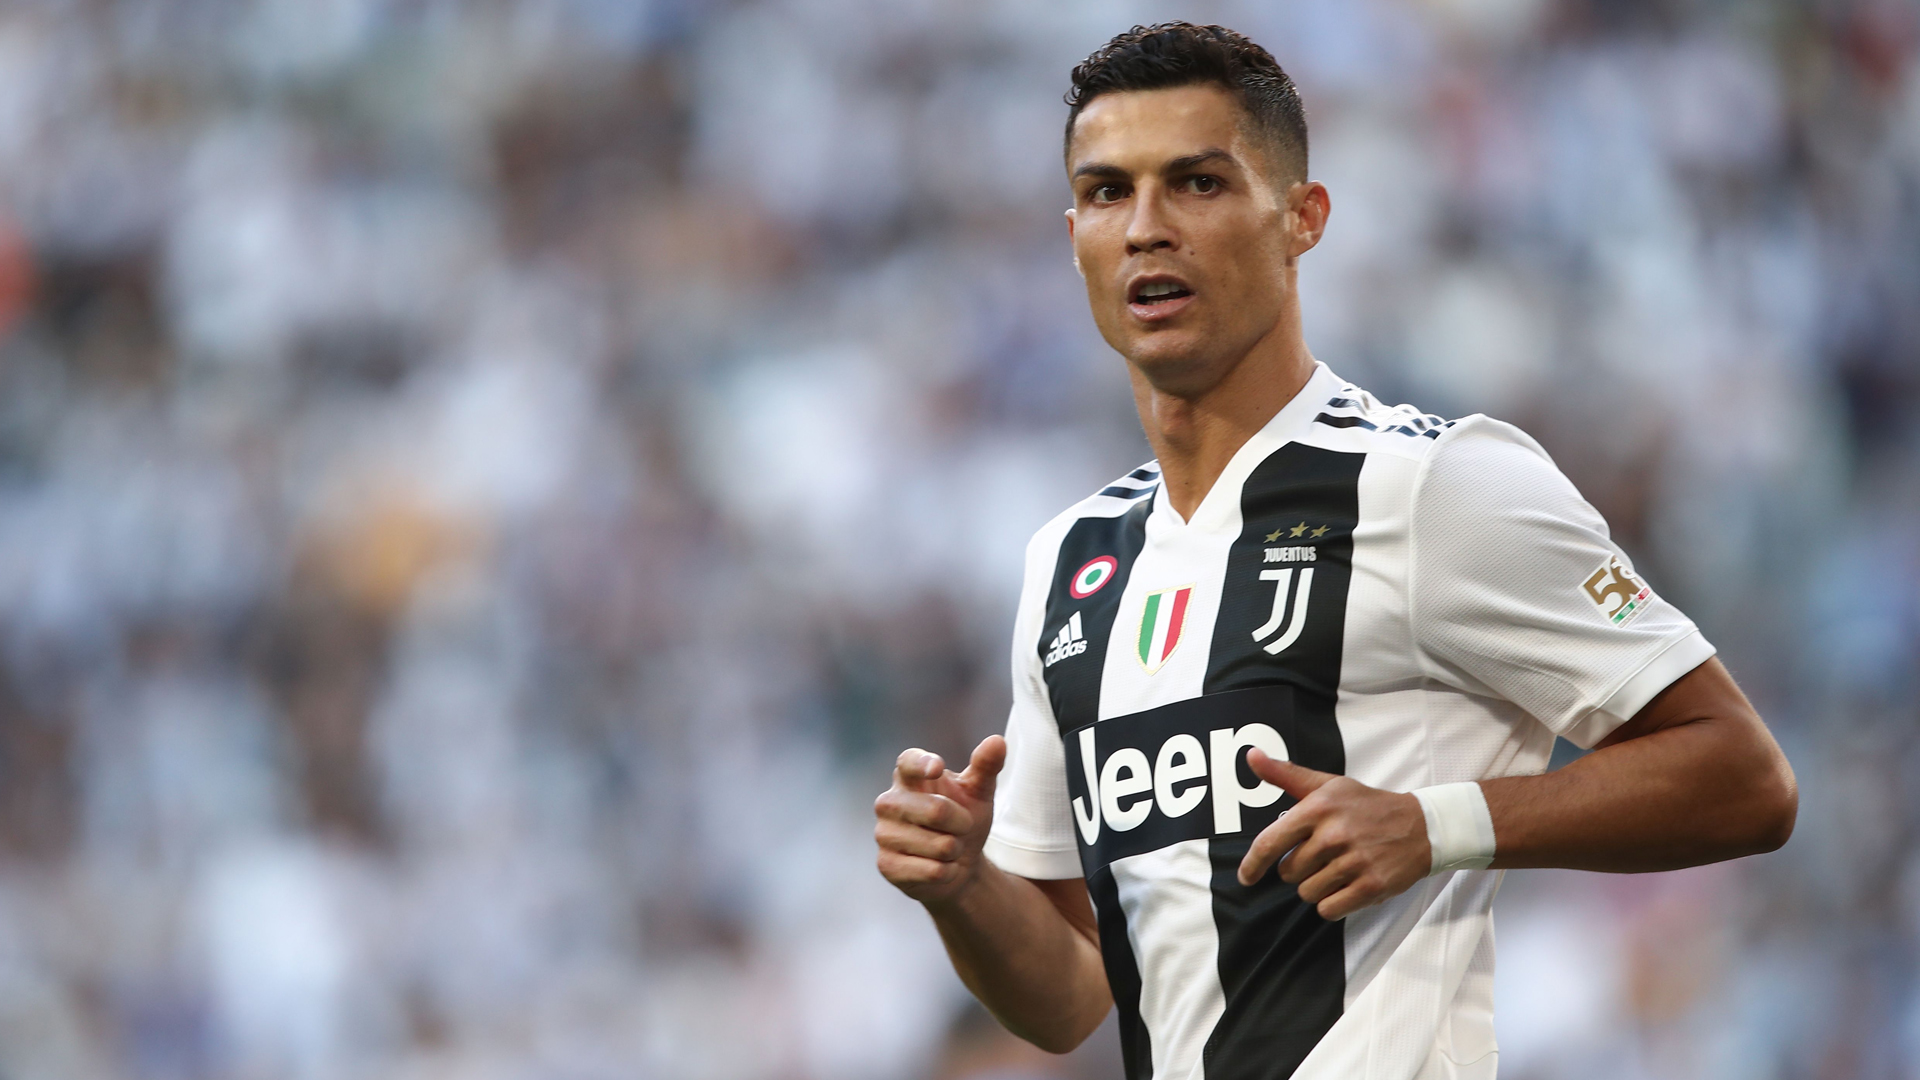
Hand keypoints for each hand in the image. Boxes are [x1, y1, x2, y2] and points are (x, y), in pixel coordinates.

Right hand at [875, 736, 1006, 903]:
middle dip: (963, 823)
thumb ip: (986, 766)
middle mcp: (889, 802)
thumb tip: (998, 741)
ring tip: (948, 849)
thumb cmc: (963, 821)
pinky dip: (947, 872)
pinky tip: (940, 868)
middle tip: (961, 828)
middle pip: (936, 810)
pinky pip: (932, 870)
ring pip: (939, 845)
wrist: (956, 866)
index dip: (922, 764)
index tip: (937, 768)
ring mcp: (884, 834)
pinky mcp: (886, 865)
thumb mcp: (979, 793)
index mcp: (908, 777)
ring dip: (955, 850)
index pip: (908, 763)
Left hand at [1236, 749, 1429, 920]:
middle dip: (1300, 868)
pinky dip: (1333, 903)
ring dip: (1317, 886)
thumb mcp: (1327, 785)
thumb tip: (1251, 756)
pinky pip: (1329, 909)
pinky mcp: (1370, 886)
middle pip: (1289, 873)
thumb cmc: (1366, 806)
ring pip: (1307, 893)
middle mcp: (1333, 835)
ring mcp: (1353, 862)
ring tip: (1339, 867)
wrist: (1420, 826)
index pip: (1269, 842)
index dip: (1252, 864)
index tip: (1246, 876)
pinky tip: (1347, 885)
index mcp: (1318, 808)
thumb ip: (1285, 774)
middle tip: (1324, 854)